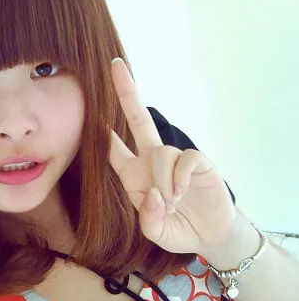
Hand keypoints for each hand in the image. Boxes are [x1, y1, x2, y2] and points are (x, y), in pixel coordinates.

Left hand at [108, 58, 236, 255]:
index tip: (90, 116)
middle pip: (138, 120)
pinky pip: (185, 158)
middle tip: (115, 65)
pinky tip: (182, 193)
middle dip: (127, 93)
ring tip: (172, 204)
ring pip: (162, 151)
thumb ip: (149, 218)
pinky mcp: (199, 163)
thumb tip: (155, 194)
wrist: (210, 236)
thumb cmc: (177, 230)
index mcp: (134, 176)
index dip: (103, 136)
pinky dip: (180, 177)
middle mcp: (152, 161)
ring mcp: (176, 160)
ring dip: (164, 180)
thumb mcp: (155, 232)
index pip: (114, 151)